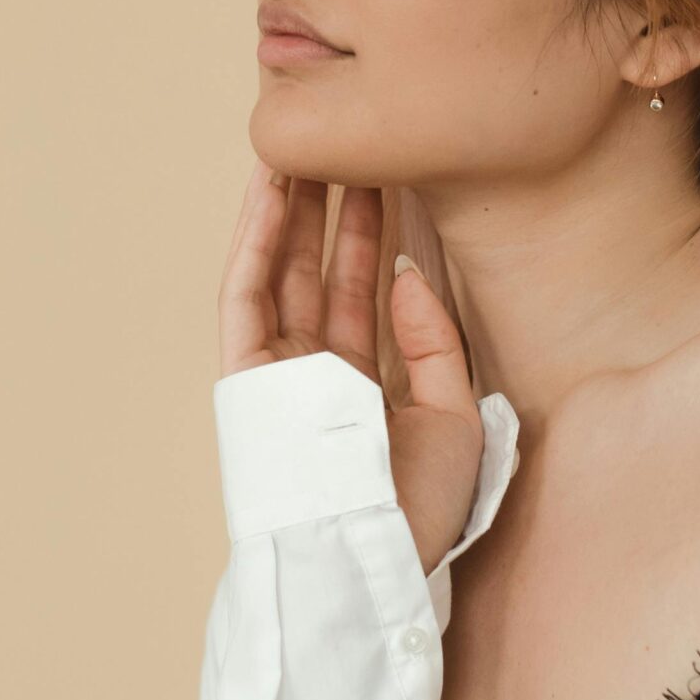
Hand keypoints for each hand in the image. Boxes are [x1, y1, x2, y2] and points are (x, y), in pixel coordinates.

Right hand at [220, 159, 487, 574]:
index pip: (363, 291)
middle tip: (345, 136)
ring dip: (290, 205)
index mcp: (361, 387)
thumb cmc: (415, 511)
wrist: (372, 562)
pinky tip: (272, 185)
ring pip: (279, 269)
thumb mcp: (454, 416)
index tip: (387, 171)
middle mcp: (314, 374)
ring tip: (305, 139)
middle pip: (319, 269)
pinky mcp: (246, 376)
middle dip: (331, 203)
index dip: (372, 232)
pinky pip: (245, 291)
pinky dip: (255, 235)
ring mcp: (277, 372)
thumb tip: (405, 274)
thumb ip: (432, 342)